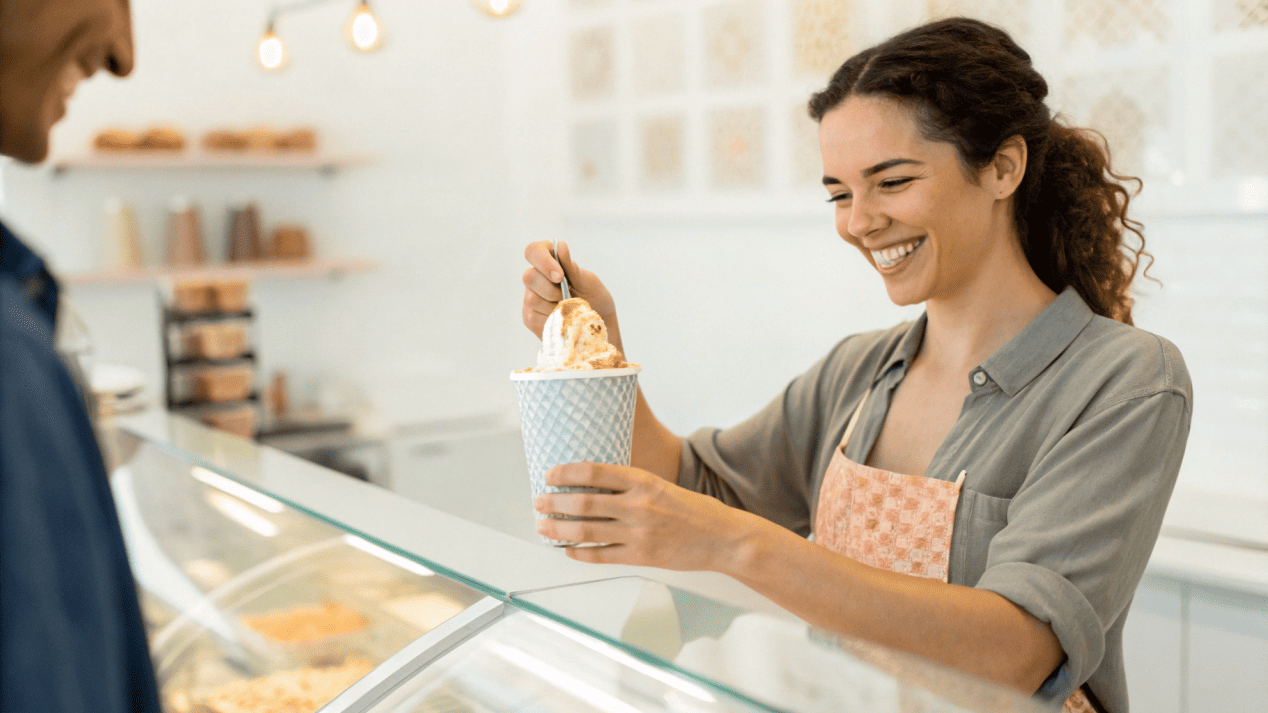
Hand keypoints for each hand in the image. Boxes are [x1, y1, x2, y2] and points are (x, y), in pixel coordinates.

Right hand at [521, 241, 617, 344]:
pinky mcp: (531, 317)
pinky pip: (535, 318)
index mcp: (549, 261)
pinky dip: (553, 319)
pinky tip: (564, 319)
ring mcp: (531, 298)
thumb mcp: (587, 282)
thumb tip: (560, 247)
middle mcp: (536, 278)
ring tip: (569, 309)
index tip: (560, 276)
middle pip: (529, 277)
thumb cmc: (593, 298)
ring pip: (532, 299)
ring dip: (554, 306)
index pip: (533, 251)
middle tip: (568, 297)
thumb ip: (572, 268)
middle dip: (551, 289)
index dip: (544, 262)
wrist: (596, 324)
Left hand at [533, 462, 750, 570]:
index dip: (566, 473)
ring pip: (586, 530)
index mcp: (642, 481)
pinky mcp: (640, 556)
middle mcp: (638, 505)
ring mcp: (638, 533)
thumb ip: (629, 486)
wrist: (721, 538)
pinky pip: (600, 555)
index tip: (550, 474)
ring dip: (558, 528)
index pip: (594, 472)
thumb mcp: (660, 486)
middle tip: (538, 501)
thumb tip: (588, 486)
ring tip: (543, 526)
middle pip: (583, 502)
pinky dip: (579, 552)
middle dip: (554, 502)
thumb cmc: (691, 510)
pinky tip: (567, 549)